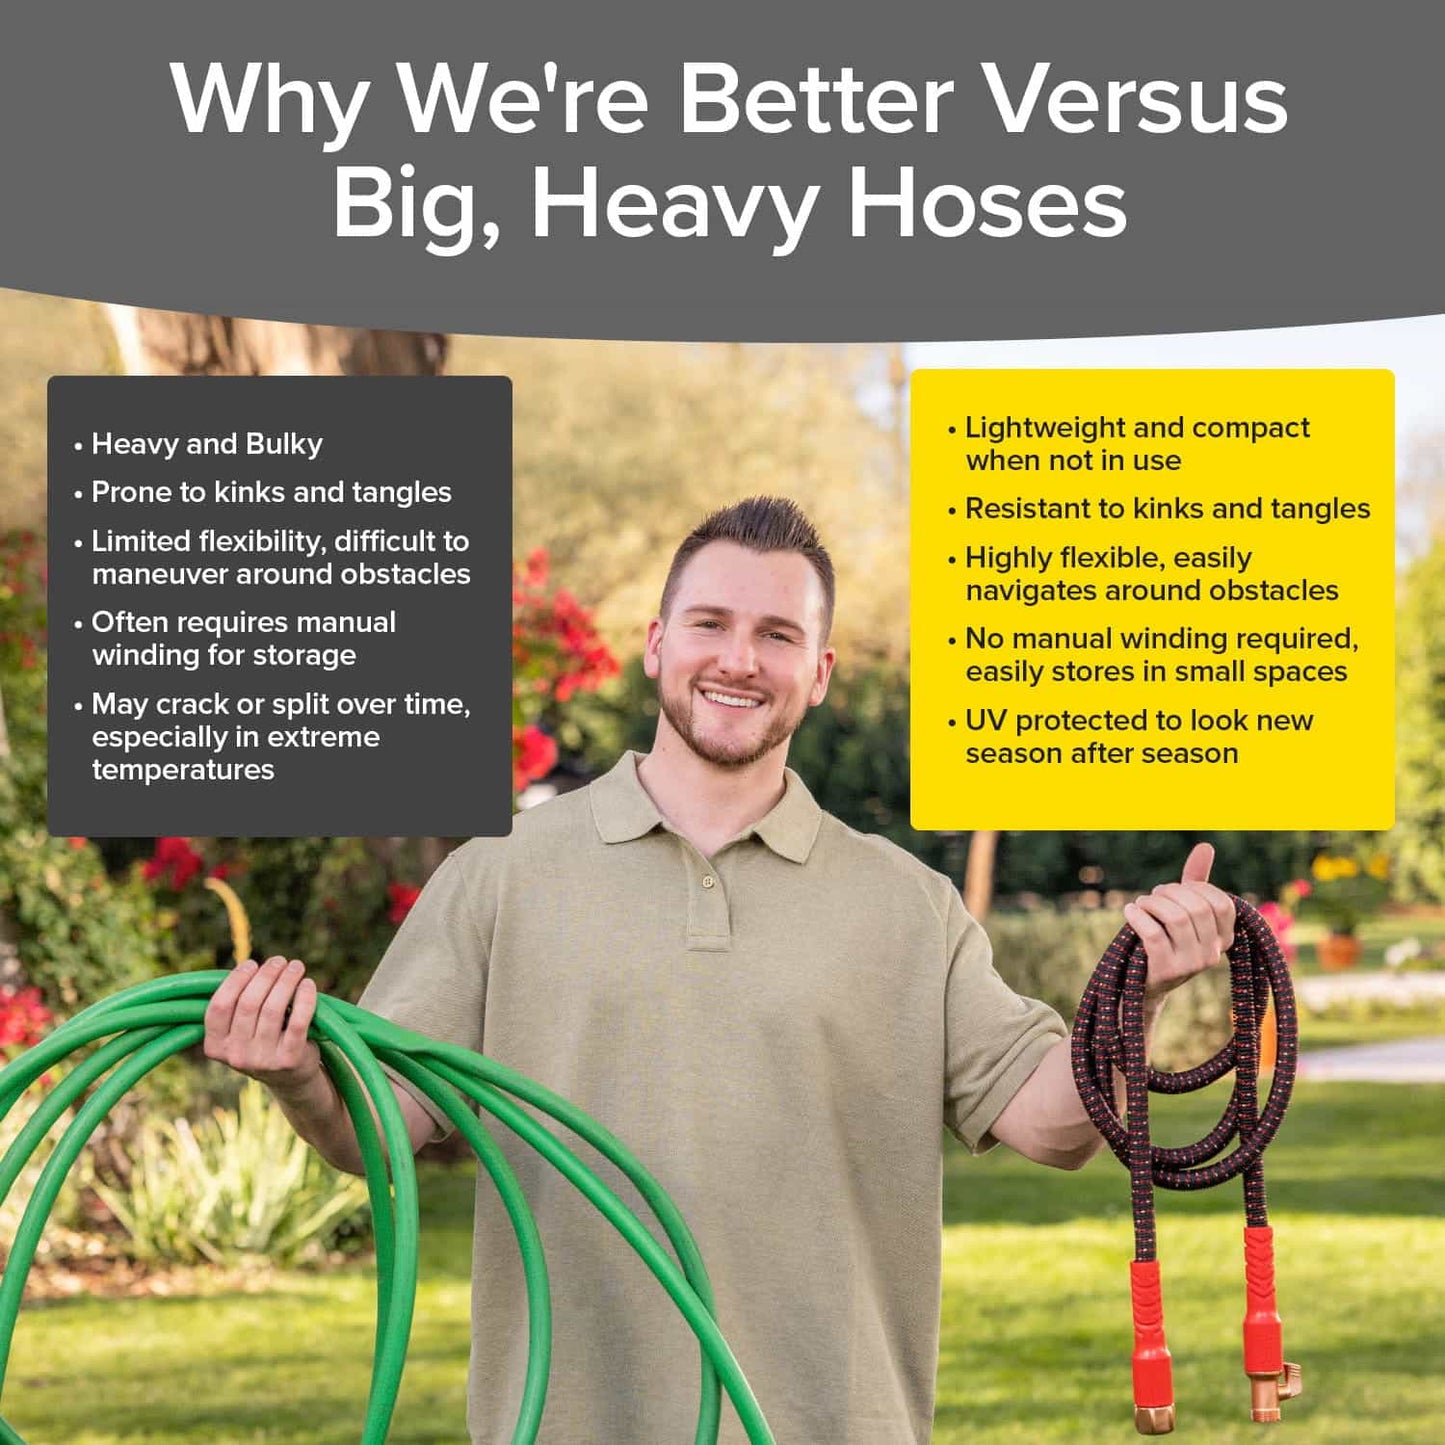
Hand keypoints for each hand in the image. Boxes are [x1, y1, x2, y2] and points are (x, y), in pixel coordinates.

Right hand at [203, 955, 321, 1095]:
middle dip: (266, 975)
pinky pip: (298, 1021)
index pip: (219, 1007)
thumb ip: (238, 1005)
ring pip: (273, 1008)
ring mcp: (262, 1060)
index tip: (251, 963)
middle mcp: (236, 1056)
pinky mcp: (289, 1060)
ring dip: (286, 980)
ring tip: (295, 966)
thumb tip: (251, 967)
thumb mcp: (241, 1031)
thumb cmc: (263, 1041)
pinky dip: (305, 998)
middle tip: (279, 961)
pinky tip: (308, 984)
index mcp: (215, 1047)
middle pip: (249, 1003)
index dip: (235, 980)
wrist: (290, 1078)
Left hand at [1123, 842, 1234, 999]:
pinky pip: (1153, 934)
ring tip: (1142, 904)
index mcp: (1224, 939)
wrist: (1143, 982)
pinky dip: (1138, 916)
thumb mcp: (1184, 910)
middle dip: (1170, 893)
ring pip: (1176, 918)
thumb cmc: (1166, 938)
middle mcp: (1213, 955)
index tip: (1178, 890)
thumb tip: (1206, 846)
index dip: (1197, 888)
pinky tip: (1130, 910)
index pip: (1222, 903)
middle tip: (1154, 896)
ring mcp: (1191, 965)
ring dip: (1153, 903)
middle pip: (1197, 908)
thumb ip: (1196, 880)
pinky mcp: (1166, 970)